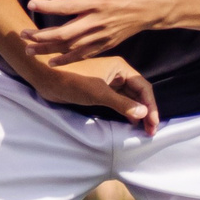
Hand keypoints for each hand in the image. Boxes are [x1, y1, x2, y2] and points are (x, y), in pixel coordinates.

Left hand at [23, 0, 179, 61]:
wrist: (159, 4)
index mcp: (98, 1)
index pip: (67, 6)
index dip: (47, 6)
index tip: (32, 4)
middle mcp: (98, 21)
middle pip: (64, 34)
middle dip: (41, 36)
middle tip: (23, 34)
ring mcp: (103, 35)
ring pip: (71, 47)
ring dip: (49, 50)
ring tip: (29, 50)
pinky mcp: (108, 43)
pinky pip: (84, 54)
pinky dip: (67, 59)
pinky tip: (51, 62)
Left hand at [23, 54, 156, 132]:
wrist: (46, 77)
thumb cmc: (72, 80)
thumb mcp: (98, 93)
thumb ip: (122, 104)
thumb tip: (143, 114)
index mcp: (121, 68)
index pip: (143, 88)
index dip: (151, 106)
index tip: (153, 124)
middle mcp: (117, 74)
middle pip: (138, 94)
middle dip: (146, 112)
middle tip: (151, 131)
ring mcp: (108, 82)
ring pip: (129, 99)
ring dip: (137, 113)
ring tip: (143, 130)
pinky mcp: (98, 91)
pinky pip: (118, 102)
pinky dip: (125, 112)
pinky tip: (129, 122)